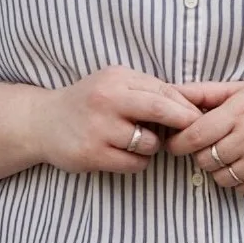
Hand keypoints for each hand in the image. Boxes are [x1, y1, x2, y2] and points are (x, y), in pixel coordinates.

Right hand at [33, 67, 195, 174]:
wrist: (44, 122)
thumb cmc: (89, 102)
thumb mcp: (114, 83)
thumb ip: (147, 90)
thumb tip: (191, 105)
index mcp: (116, 79)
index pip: (164, 91)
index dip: (186, 107)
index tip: (199, 118)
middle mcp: (106, 100)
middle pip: (161, 111)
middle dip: (183, 124)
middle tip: (191, 134)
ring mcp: (98, 128)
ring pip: (150, 144)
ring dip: (153, 147)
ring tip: (139, 142)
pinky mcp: (92, 154)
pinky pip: (134, 163)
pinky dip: (137, 162)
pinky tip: (124, 154)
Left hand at [164, 79, 243, 196]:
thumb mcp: (239, 89)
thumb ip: (202, 92)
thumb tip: (167, 92)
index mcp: (242, 110)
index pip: (194, 136)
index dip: (179, 143)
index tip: (178, 143)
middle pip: (205, 160)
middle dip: (202, 155)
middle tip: (212, 146)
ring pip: (221, 178)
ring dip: (220, 170)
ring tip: (233, 154)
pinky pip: (242, 190)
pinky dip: (240, 181)